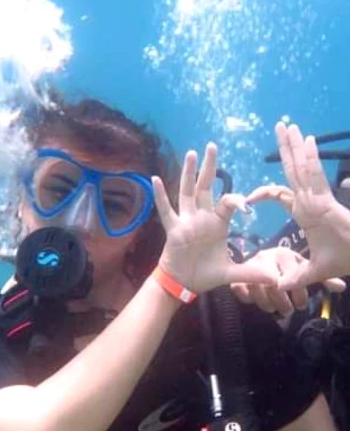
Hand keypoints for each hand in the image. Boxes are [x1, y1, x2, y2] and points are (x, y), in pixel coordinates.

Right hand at [153, 142, 278, 293]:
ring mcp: (186, 221)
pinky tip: (155, 179)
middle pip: (205, 187)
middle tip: (212, 145)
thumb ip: (250, 273)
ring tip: (191, 154)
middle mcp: (201, 217)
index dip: (236, 201)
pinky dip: (160, 196)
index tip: (245, 206)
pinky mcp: (173, 229)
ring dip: (189, 173)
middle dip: (209, 167)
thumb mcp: (231, 273)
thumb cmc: (204, 274)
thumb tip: (274, 280)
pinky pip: (166, 210)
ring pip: (187, 192)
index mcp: (217, 223)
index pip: (228, 203)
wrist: (182, 284)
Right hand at [231, 247, 345, 315]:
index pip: (292, 278)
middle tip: (287, 312)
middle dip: (282, 303)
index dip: (298, 295)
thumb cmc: (289, 266)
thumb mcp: (307, 269)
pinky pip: (238, 287)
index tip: (301, 305)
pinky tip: (252, 302)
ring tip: (272, 310)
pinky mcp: (237, 273)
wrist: (264, 259)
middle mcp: (266, 257)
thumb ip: (322, 279)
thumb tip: (341, 288)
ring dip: (265, 304)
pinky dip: (245, 297)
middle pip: (273, 286)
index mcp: (284, 254)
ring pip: (257, 289)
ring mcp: (250, 265)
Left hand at [246, 122, 349, 289]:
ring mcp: (318, 198)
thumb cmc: (345, 260)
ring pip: (302, 168)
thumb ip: (295, 277)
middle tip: (279, 127)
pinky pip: (315, 176)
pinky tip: (305, 140)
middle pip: (293, 171)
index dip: (265, 193)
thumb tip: (278, 286)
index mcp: (305, 213)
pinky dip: (309, 158)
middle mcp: (310, 201)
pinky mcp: (326, 200)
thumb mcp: (312, 271)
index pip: (281, 196)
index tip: (248, 198)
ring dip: (294, 146)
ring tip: (287, 126)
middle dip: (285, 150)